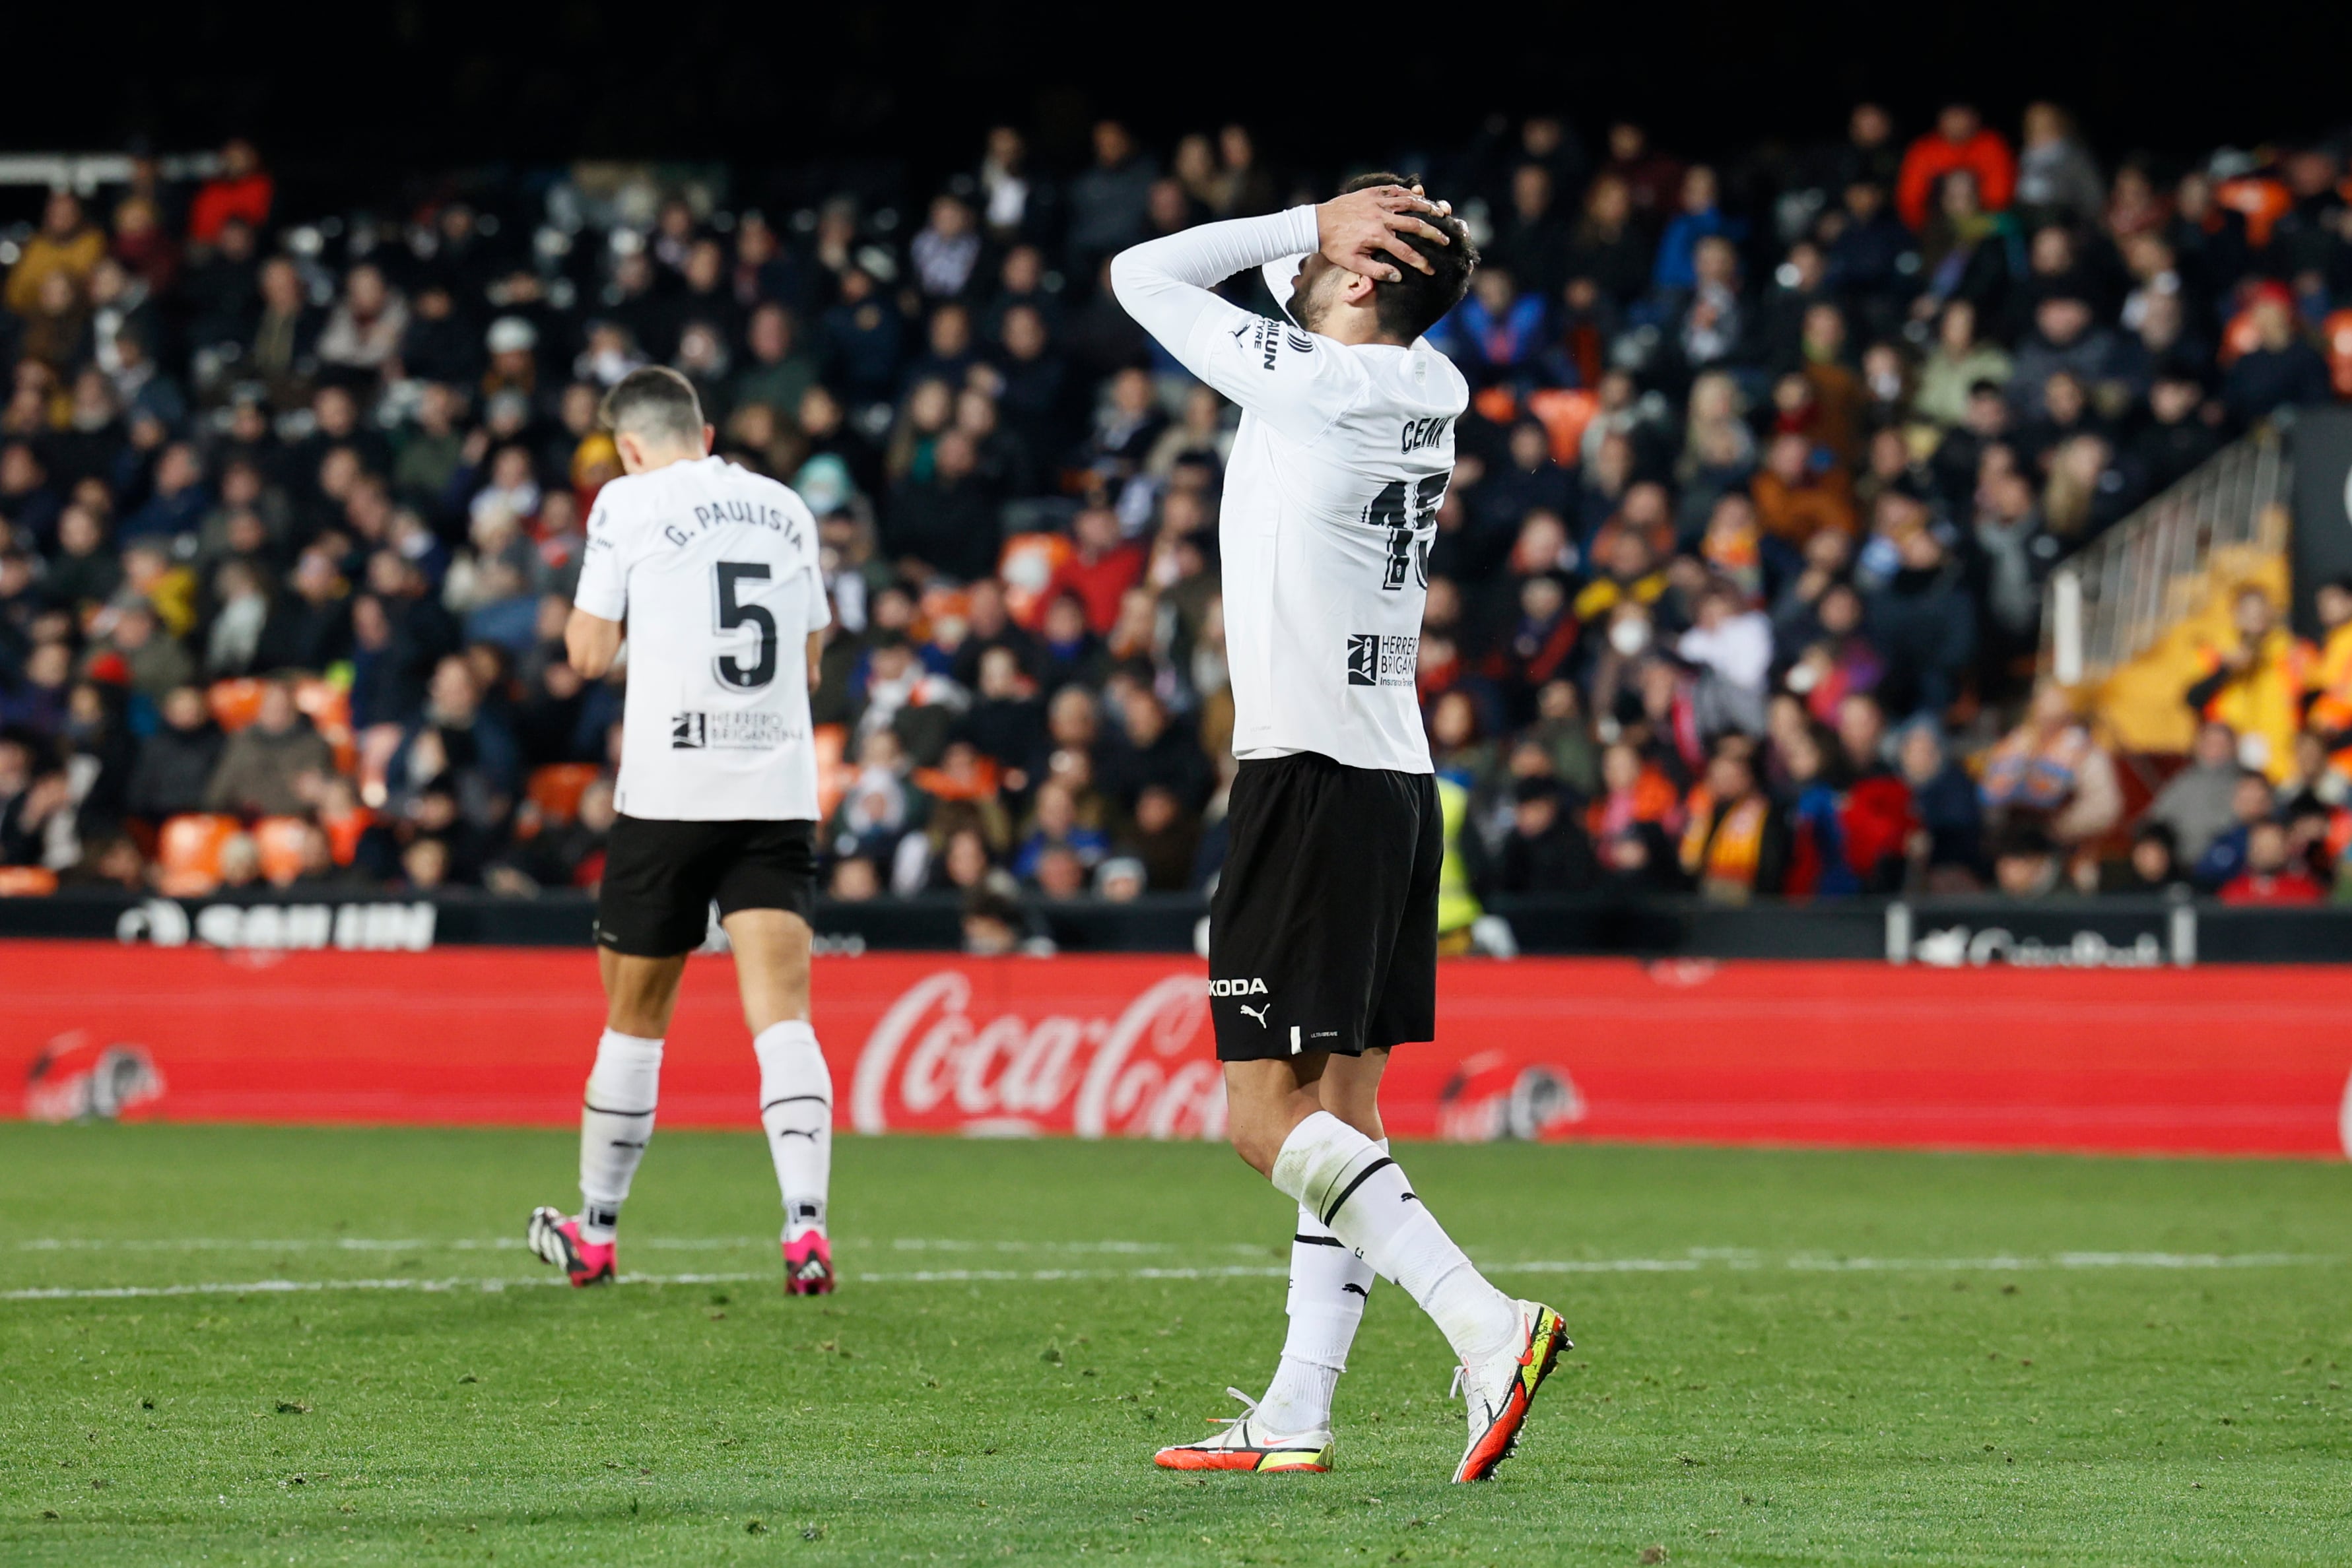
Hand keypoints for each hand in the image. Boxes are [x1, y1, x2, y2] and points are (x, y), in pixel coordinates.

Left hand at [1315, 185, 1449, 283]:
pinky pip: (1394, 190)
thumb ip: (1376, 270)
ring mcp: (1377, 202)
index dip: (1421, 262)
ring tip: (1441, 212)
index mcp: (1377, 236)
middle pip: (1415, 225)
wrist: (1317, 223)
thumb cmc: (1334, 246)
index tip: (1431, 270)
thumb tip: (1398, 277)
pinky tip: (1419, 196)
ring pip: (1408, 202)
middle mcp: (1380, 217)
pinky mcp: (1371, 192)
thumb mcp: (1352, 263)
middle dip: (1433, 233)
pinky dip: (1408, 193)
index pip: (1406, 252)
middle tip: (1446, 240)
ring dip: (1427, 207)